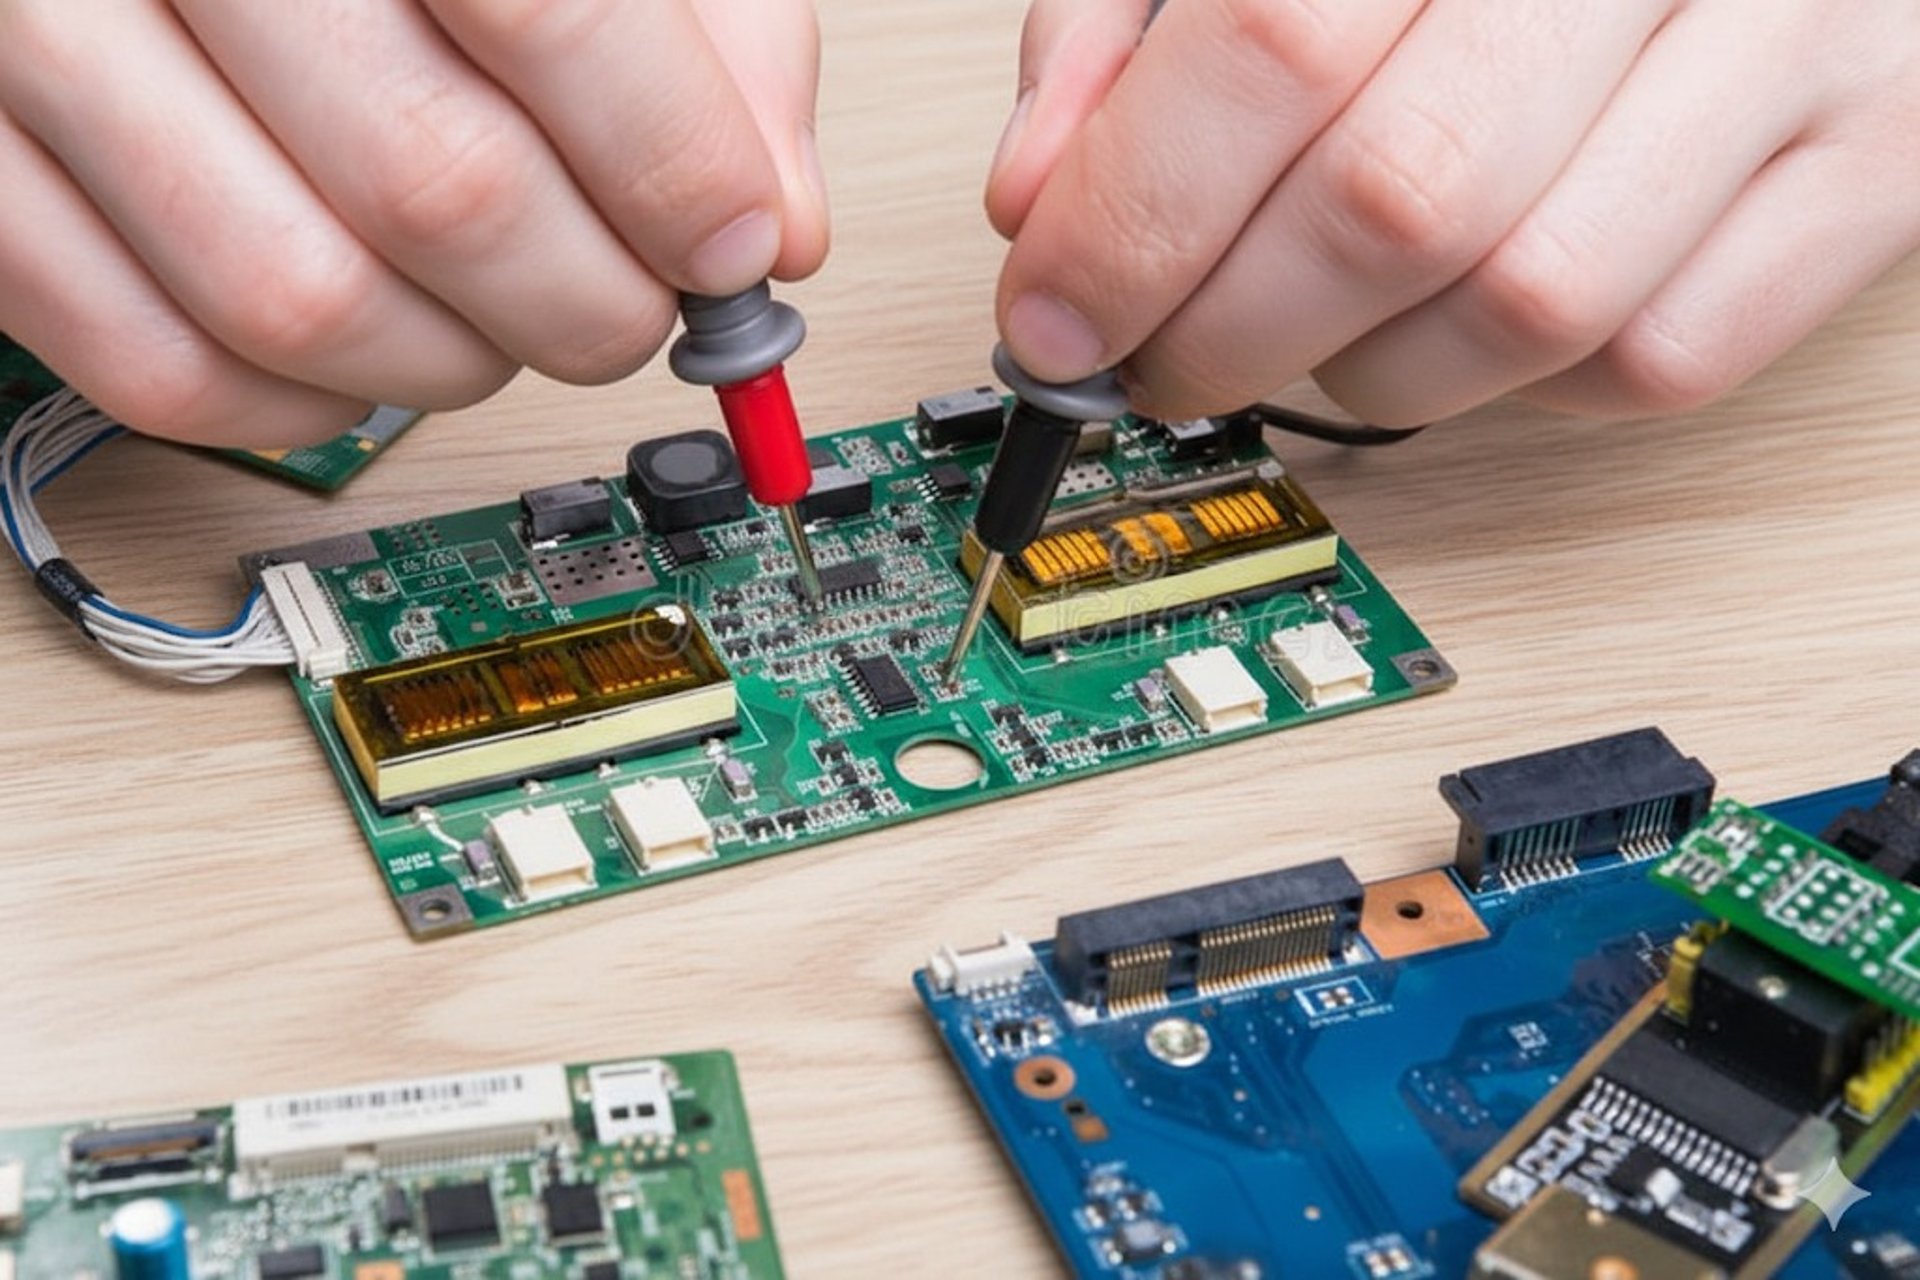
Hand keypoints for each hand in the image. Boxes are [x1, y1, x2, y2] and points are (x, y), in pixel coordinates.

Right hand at [0, 0, 826, 445]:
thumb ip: (696, 24)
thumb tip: (773, 221)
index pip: (548, 14)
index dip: (674, 163)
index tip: (732, 244)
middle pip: (435, 183)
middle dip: (589, 296)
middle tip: (633, 302)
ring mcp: (27, 45)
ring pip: (299, 301)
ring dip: (458, 362)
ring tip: (508, 320)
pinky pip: (159, 368)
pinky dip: (306, 406)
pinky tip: (372, 351)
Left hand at [988, 0, 1919, 424]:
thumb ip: (1136, 29)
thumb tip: (1042, 209)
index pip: (1273, 49)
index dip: (1133, 217)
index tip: (1054, 318)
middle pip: (1398, 202)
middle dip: (1225, 330)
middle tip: (1156, 359)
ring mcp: (1798, 44)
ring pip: (1528, 309)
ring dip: (1363, 374)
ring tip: (1303, 339)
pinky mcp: (1872, 167)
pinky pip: (1658, 359)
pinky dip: (1524, 384)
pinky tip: (1468, 316)